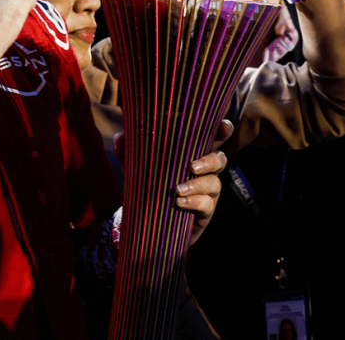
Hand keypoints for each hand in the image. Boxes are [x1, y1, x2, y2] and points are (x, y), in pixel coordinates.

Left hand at [111, 120, 231, 244]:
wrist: (149, 220)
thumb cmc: (150, 186)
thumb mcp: (137, 169)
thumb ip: (129, 153)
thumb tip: (120, 136)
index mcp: (192, 156)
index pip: (210, 140)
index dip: (221, 132)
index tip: (223, 124)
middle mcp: (205, 172)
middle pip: (220, 160)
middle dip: (210, 161)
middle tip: (191, 166)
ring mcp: (207, 193)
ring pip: (214, 184)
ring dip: (197, 185)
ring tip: (177, 190)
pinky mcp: (205, 212)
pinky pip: (207, 205)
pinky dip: (194, 202)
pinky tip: (179, 203)